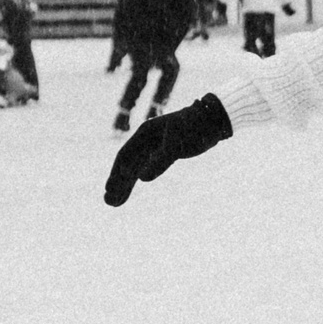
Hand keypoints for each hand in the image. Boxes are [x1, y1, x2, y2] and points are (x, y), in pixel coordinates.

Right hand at [104, 93, 232, 204]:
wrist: (214, 120)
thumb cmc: (196, 128)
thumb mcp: (178, 144)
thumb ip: (160, 160)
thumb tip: (142, 179)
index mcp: (146, 133)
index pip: (126, 155)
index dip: (117, 172)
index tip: (109, 188)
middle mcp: (147, 140)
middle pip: (127, 164)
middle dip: (117, 183)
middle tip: (108, 201)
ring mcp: (156, 147)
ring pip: (136, 169)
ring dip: (125, 185)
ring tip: (114, 203)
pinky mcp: (166, 153)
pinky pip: (148, 168)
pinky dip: (140, 178)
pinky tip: (132, 189)